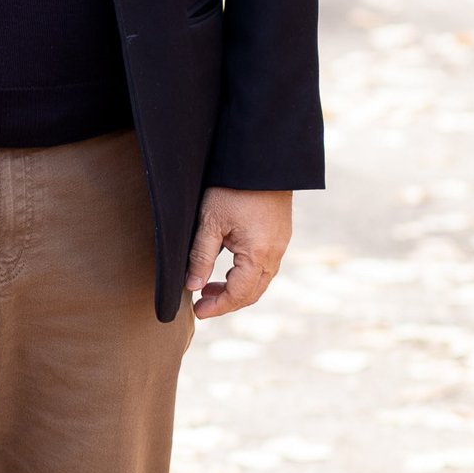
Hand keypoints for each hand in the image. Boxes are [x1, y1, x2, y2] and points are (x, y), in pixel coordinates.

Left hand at [184, 187, 291, 322]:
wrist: (260, 159)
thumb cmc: (233, 187)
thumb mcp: (210, 221)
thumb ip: (201, 256)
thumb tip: (192, 286)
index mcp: (259, 253)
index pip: (239, 294)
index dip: (218, 307)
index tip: (198, 312)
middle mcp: (275, 253)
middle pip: (252, 292)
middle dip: (226, 301)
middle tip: (201, 303)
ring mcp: (280, 244)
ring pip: (259, 280)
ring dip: (235, 288)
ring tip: (208, 286)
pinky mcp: (280, 234)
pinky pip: (264, 265)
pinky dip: (245, 274)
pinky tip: (227, 268)